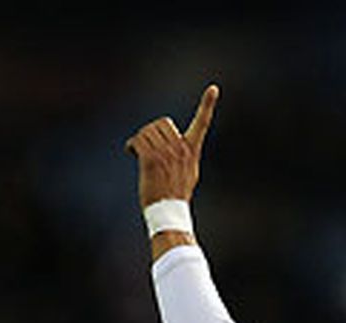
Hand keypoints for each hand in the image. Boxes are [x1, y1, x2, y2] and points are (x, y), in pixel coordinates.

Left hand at [125, 84, 218, 208]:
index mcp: (192, 150)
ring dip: (140, 139)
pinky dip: (132, 146)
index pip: (202, 123)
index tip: (214, 89)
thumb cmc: (176, 193)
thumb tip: (175, 140)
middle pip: (162, 123)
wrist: (169, 210)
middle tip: (148, 146)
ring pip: (147, 131)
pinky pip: (138, 141)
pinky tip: (132, 153)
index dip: (208, 105)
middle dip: (152, 132)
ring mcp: (167, 154)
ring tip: (140, 152)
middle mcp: (181, 149)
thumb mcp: (188, 171)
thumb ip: (183, 152)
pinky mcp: (151, 159)